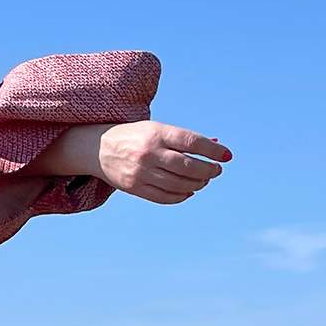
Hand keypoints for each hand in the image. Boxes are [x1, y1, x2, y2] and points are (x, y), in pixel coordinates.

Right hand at [96, 122, 231, 204]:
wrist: (97, 147)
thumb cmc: (135, 136)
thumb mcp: (157, 129)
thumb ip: (184, 138)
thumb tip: (216, 144)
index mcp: (156, 133)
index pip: (192, 142)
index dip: (213, 150)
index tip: (227, 156)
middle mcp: (149, 153)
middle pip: (188, 166)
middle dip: (208, 170)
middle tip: (216, 171)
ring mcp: (141, 172)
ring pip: (179, 184)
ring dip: (197, 184)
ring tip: (204, 180)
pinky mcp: (135, 188)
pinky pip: (165, 197)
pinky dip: (182, 196)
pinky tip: (189, 191)